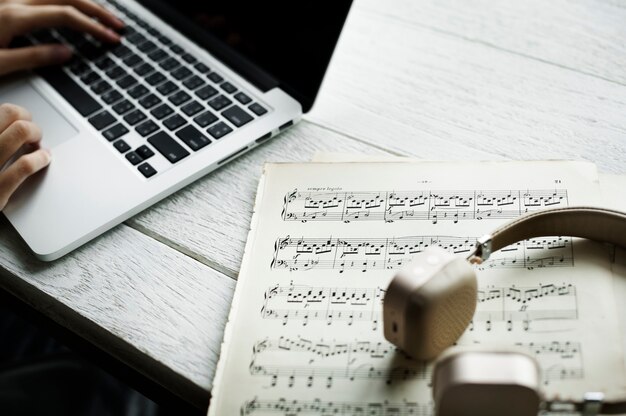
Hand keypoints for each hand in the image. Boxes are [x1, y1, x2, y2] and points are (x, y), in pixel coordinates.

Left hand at [0, 0, 123, 76]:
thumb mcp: (0, 64)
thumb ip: (34, 57)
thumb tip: (68, 53)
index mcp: (15, 17)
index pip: (66, 16)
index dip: (93, 26)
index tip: (112, 38)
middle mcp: (13, 0)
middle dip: (97, 10)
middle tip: (117, 24)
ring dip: (83, 1)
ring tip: (102, 14)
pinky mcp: (5, 2)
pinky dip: (65, 0)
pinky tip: (73, 7)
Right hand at [0, 103, 49, 209]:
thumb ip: (1, 140)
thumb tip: (19, 125)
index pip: (3, 111)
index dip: (19, 115)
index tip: (24, 123)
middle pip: (12, 114)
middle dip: (30, 123)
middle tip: (34, 136)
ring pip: (19, 132)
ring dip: (37, 135)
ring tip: (39, 146)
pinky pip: (23, 165)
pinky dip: (40, 158)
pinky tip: (45, 159)